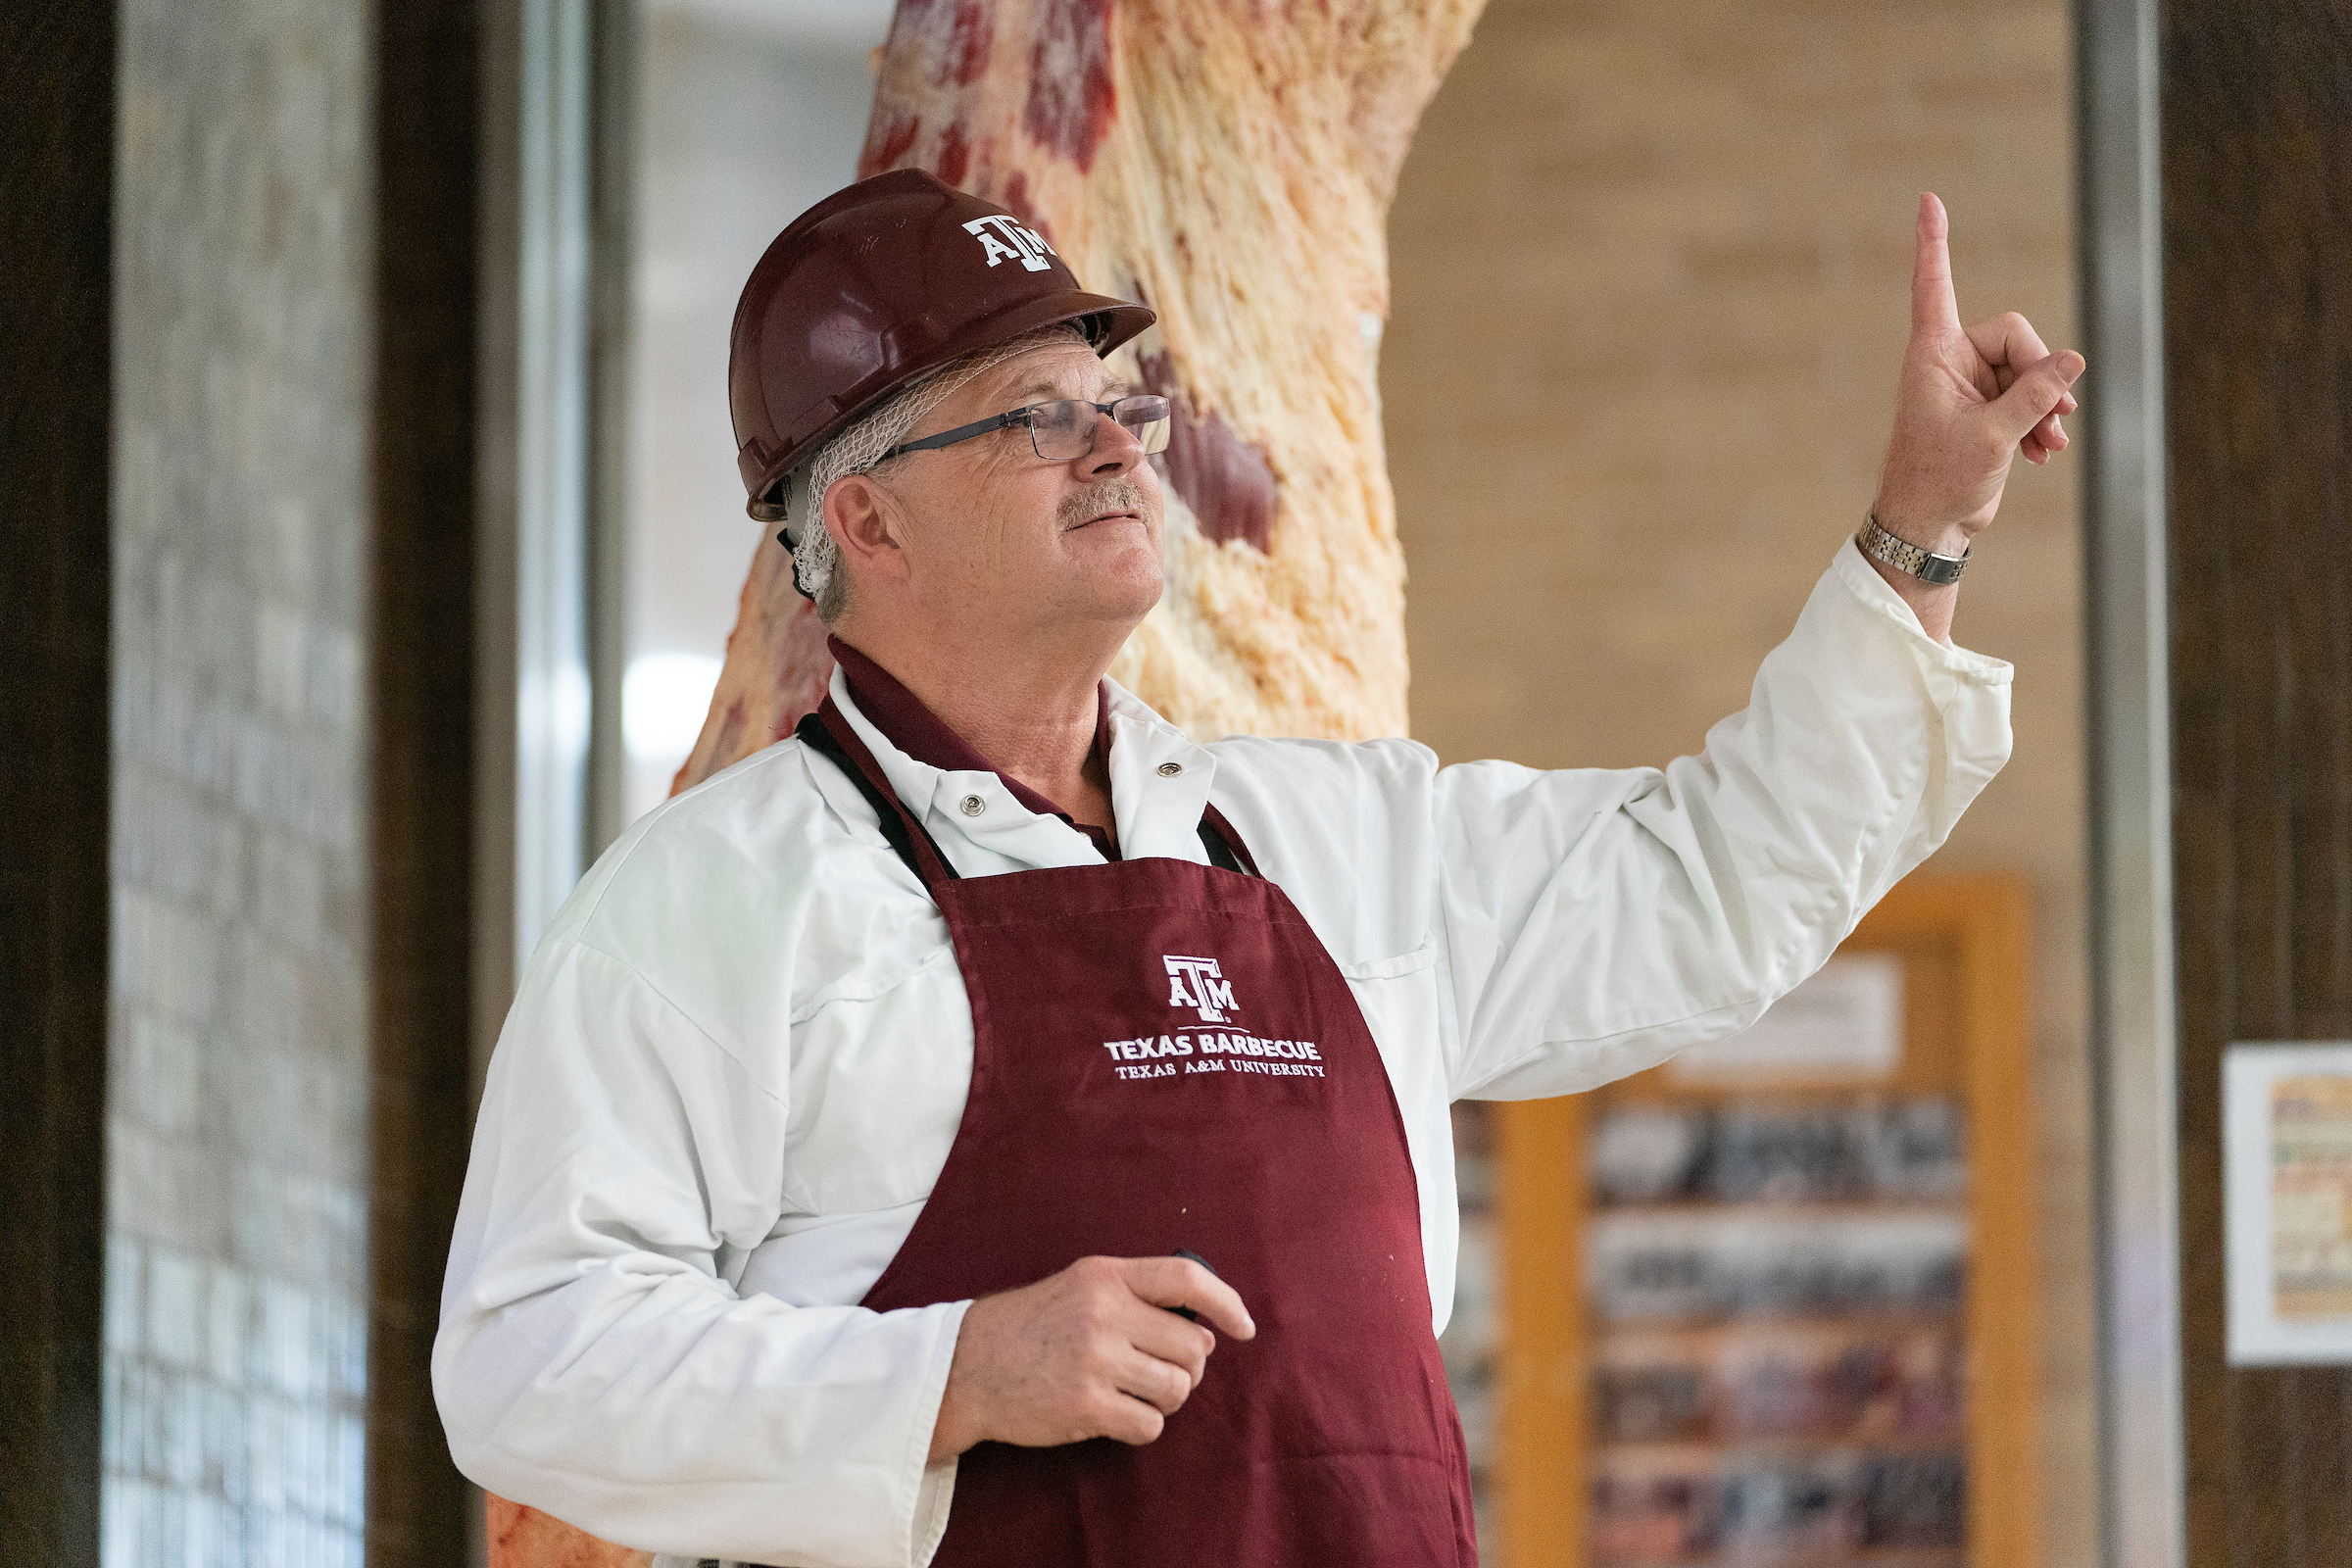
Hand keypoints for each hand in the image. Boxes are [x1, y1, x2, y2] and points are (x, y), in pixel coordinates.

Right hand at [927, 1255, 1255, 1461]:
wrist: (967, 1365)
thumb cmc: (1032, 1326)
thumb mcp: (1080, 1286)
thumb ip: (1137, 1296)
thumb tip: (1205, 1331)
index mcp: (1106, 1276)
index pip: (1186, 1279)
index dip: (1227, 1303)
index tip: (1243, 1327)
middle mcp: (1103, 1313)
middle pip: (1191, 1346)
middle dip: (1188, 1366)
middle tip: (1162, 1370)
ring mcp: (1095, 1361)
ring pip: (1176, 1389)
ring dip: (1165, 1397)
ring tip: (1134, 1391)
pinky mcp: (1085, 1406)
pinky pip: (1149, 1424)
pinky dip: (1141, 1425)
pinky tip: (1115, 1414)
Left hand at [1869, 193, 2084, 634]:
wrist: (1929, 528)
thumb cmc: (1940, 481)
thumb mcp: (1992, 437)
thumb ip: (2033, 397)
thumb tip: (2072, 361)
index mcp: (1932, 355)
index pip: (1934, 285)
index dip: (1933, 243)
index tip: (1928, 198)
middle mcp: (1950, 361)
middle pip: (2017, 338)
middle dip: (2040, 376)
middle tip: (2054, 420)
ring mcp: (1970, 385)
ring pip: (2030, 370)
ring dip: (2046, 407)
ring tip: (2049, 445)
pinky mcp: (1988, 410)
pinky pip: (2030, 395)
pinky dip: (2042, 422)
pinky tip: (2046, 452)